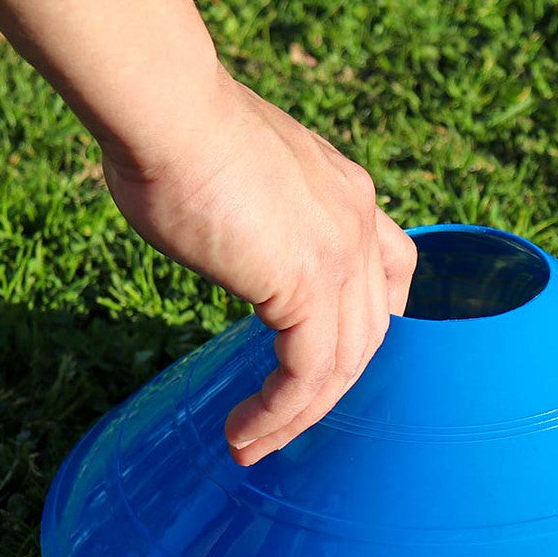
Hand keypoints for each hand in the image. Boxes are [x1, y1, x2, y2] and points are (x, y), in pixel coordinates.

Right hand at [102, 68, 416, 465]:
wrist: (166, 109)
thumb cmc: (176, 134)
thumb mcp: (243, 180)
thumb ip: (264, 224)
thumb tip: (240, 248)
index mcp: (348, 196)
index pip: (391, 273)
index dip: (371, 324)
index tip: (335, 359)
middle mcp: (357, 226)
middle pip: (369, 333)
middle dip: (329, 388)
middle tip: (284, 424)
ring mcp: (340, 256)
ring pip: (342, 364)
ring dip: (298, 416)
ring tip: (254, 447)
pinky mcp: (308, 286)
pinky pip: (306, 375)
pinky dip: (279, 412)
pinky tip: (246, 432)